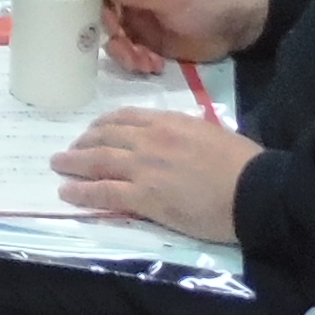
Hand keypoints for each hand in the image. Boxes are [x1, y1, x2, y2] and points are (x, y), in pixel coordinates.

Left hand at [52, 109, 261, 243]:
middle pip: (104, 137)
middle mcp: (150, 140)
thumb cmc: (244, 163)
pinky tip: (67, 193)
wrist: (256, 190)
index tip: (92, 131)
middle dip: (82, 143)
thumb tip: (176, 134)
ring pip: (97, 161)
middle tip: (68, 150)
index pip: (125, 117)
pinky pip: (104, 192)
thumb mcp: (211, 133)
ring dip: (73, 163)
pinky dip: (82, 192)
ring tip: (58, 166)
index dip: (103, 125)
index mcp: (168, 122)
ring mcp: (144, 167)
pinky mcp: (145, 196)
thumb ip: (186, 131)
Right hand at [98, 0, 270, 69]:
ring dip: (125, 55)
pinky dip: (138, 62)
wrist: (241, 24)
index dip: (93, 7)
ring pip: (113, 40)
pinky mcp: (148, 43)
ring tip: (147, 64)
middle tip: (130, 53)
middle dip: (113, 38)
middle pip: (101, 18)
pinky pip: (130, 54)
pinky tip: (155, 67)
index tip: (106, 27)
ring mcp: (138, 21)